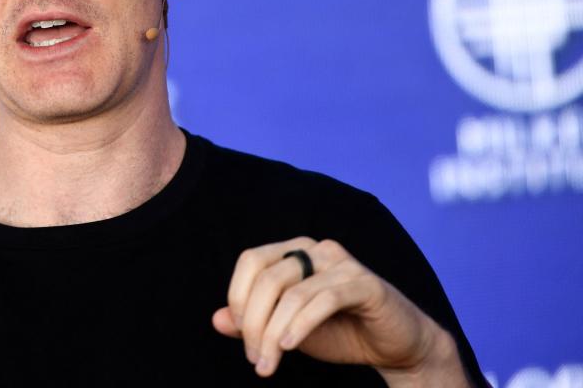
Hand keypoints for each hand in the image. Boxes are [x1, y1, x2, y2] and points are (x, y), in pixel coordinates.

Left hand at [212, 237, 466, 384]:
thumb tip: (216, 319)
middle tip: (255, 359)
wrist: (396, 347)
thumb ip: (253, 322)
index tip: (242, 339)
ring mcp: (342, 263)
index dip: (237, 298)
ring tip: (268, 364)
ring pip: (292, 292)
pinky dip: (300, 325)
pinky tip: (288, 346)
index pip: (251, 261)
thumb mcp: (287, 329)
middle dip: (253, 323)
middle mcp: (316, 249)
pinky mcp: (365, 284)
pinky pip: (323, 300)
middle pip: (267, 278)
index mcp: (294, 252)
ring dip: (273, 333)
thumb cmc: (340, 332)